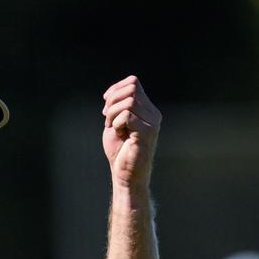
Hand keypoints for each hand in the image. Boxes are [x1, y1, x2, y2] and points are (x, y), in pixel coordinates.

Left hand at [101, 75, 160, 190]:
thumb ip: (118, 106)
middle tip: (107, 118)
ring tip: (112, 127)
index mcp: (148, 110)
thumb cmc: (119, 151)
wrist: (124, 174)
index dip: (115, 89)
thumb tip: (114, 91)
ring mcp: (152, 123)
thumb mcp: (116, 123)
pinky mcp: (147, 133)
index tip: (105, 104)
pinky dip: (117, 123)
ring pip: (129, 101)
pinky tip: (119, 133)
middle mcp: (153, 114)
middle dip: (112, 101)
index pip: (133, 83)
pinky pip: (127, 115)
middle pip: (131, 89)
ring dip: (113, 113)